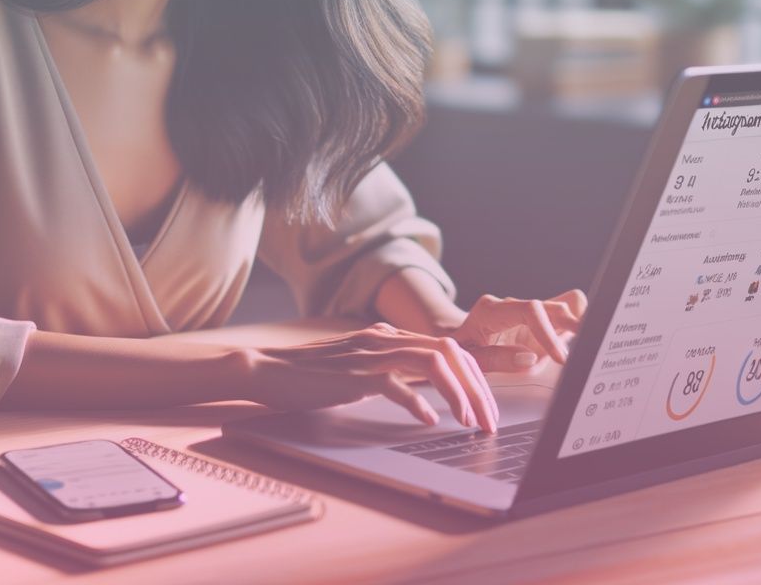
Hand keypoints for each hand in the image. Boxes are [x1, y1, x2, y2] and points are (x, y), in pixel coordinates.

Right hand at [240, 322, 498, 432]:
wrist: (268, 369)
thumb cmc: (312, 375)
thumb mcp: (362, 368)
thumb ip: (392, 369)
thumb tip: (424, 389)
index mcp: (390, 338)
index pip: (449, 348)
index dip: (479, 374)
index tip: (492, 403)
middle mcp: (385, 340)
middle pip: (450, 353)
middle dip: (478, 387)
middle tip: (490, 421)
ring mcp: (370, 355)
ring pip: (432, 363)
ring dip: (458, 394)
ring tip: (469, 422)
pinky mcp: (352, 374)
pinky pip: (393, 383)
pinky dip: (416, 402)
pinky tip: (428, 420)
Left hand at [448, 288, 586, 372]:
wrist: (457, 339)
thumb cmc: (460, 349)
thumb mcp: (470, 358)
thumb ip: (497, 359)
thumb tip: (528, 358)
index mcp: (492, 310)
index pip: (529, 310)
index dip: (548, 332)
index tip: (559, 357)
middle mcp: (513, 306)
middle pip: (551, 306)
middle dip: (573, 323)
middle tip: (591, 343)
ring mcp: (527, 312)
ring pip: (562, 306)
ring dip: (579, 321)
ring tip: (597, 336)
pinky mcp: (539, 321)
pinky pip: (564, 313)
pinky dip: (578, 323)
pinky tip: (588, 337)